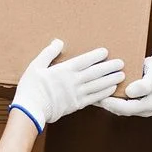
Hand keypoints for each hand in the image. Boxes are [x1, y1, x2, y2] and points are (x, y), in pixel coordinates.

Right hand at [10, 40, 125, 130]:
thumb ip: (48, 53)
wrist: (30, 110)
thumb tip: (58, 42)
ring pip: (97, 85)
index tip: (106, 52)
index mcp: (63, 70)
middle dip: (109, 67)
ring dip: (110, 80)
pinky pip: (93, 98)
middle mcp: (73, 81)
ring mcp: (76, 94)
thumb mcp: (35, 66)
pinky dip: (104, 93)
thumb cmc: (30, 87)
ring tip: (121, 75)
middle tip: (121, 63)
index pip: (84, 61)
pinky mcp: (76, 105)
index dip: (96, 56)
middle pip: (95, 73)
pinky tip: (112, 89)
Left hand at [95, 48, 151, 117]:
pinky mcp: (130, 106)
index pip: (130, 108)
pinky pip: (117, 105)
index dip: (115, 104)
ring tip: (92, 96)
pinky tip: (96, 94)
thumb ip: (145, 84)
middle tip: (93, 97)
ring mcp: (137, 109)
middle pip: (122, 111)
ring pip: (117, 109)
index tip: (103, 98)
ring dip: (105, 103)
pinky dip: (107, 100)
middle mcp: (144, 111)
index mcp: (151, 105)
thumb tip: (129, 93)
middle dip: (107, 104)